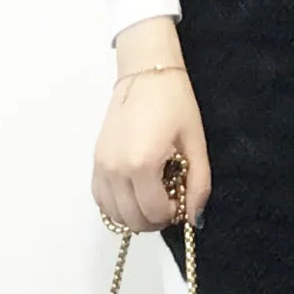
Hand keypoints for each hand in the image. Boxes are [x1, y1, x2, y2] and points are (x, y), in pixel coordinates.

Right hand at [92, 67, 211, 230]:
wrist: (145, 75)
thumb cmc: (175, 104)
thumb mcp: (195, 144)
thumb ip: (198, 185)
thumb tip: (195, 219)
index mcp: (141, 164)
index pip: (153, 213)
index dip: (172, 215)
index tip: (181, 200)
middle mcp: (115, 169)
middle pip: (132, 219)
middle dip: (154, 219)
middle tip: (169, 202)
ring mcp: (101, 166)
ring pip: (113, 214)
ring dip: (135, 215)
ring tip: (152, 197)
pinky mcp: (95, 161)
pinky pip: (100, 199)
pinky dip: (117, 205)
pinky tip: (134, 193)